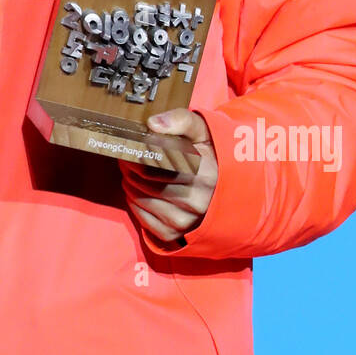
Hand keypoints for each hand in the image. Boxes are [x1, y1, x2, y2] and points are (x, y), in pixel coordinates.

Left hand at [119, 108, 218, 244]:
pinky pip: (144, 220)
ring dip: (130, 184)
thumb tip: (152, 124)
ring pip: (142, 200)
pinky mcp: (176, 234)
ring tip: (130, 172)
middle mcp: (198, 201)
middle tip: (126, 157)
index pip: (158, 164)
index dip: (138, 154)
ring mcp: (187, 221)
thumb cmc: (211, 153)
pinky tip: (137, 191)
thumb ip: (181, 120)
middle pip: (146, 182)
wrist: (229, 187)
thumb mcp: (203, 130)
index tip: (131, 144)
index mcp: (206, 173)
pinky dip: (135, 204)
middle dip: (130, 167)